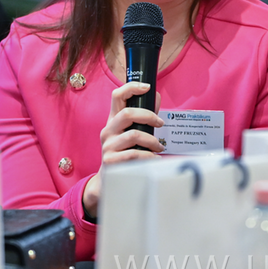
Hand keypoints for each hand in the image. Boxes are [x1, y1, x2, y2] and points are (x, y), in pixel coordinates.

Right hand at [82, 81, 164, 217]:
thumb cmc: (125, 152)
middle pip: (127, 113)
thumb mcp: (133, 132)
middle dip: (149, 116)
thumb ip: (144, 116)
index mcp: (113, 120)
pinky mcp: (110, 161)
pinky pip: (134, 154)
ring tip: (159, 147)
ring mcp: (107, 146)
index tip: (147, 87)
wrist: (109, 181)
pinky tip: (154, 159)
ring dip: (152, 140)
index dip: (131, 87)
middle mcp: (108, 130)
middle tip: (161, 124)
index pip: (117, 95)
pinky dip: (148, 156)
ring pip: (133, 135)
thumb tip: (156, 95)